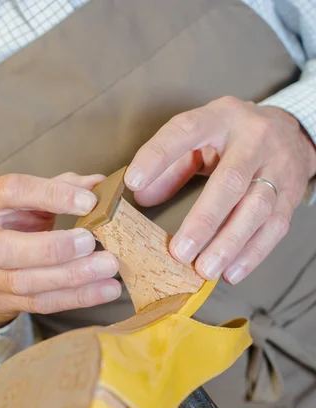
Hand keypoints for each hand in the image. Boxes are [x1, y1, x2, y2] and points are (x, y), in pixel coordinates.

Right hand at [0, 173, 120, 329]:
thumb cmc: (6, 223)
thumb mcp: (25, 200)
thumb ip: (60, 188)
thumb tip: (100, 184)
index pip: (10, 191)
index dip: (51, 195)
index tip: (89, 202)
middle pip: (6, 249)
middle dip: (55, 247)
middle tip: (92, 242)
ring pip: (24, 282)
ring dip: (72, 276)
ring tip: (107, 267)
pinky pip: (39, 303)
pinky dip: (76, 297)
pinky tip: (105, 290)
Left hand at [125, 97, 315, 283]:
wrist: (292, 132)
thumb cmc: (234, 139)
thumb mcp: (202, 138)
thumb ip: (171, 165)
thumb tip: (142, 196)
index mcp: (222, 117)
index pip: (186, 131)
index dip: (158, 156)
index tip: (133, 182)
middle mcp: (255, 138)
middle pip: (230, 181)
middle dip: (203, 220)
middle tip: (180, 252)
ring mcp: (279, 167)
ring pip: (256, 208)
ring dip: (229, 244)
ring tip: (204, 269)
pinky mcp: (292, 195)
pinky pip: (274, 227)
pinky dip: (252, 254)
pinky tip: (231, 272)